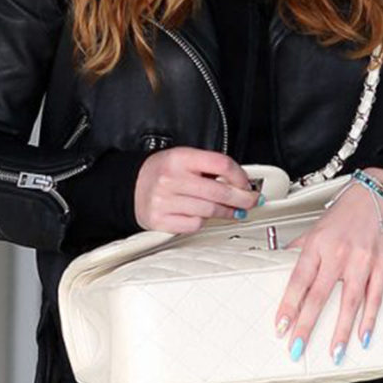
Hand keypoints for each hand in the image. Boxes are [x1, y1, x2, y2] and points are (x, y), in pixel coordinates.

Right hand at [134, 147, 259, 232]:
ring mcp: (164, 201)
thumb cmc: (163, 172)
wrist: (130, 186)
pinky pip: (194, 224)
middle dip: (242, 199)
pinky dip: (202, 221)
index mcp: (180, 158)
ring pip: (209, 211)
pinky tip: (201, 215)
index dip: (240, 176)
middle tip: (252, 202)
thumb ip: (210, 167)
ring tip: (234, 212)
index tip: (247, 184)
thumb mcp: (184, 159)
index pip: (221, 164)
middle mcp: (171, 179)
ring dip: (227, 213)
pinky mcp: (160, 220)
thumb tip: (242, 183)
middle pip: (219, 192)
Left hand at [274, 168, 382, 362]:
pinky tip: (363, 335)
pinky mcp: (382, 264)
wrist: (379, 192)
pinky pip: (375, 295)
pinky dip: (369, 318)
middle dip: (306, 325)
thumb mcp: (317, 226)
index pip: (298, 280)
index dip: (288, 305)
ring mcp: (361, 260)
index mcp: (317, 244)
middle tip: (297, 349)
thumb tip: (280, 261)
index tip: (281, 326)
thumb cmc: (348, 210)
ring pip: (349, 301)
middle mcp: (337, 253)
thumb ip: (300, 247)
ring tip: (333, 353)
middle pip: (319, 295)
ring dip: (340, 330)